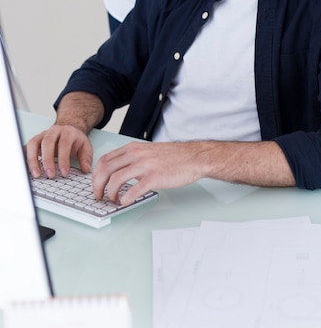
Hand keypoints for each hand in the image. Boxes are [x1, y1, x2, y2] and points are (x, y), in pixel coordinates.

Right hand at [25, 124, 92, 178]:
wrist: (68, 131)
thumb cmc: (75, 140)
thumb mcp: (85, 147)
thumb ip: (86, 158)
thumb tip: (85, 169)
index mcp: (67, 131)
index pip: (64, 144)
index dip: (63, 159)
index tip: (64, 172)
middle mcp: (54, 131)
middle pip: (47, 142)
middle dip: (48, 160)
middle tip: (51, 174)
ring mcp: (42, 135)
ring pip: (33, 143)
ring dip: (33, 159)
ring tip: (36, 174)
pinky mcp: (35, 140)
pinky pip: (27, 147)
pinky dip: (26, 157)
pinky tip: (27, 168)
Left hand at [92, 140, 294, 204]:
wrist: (194, 157)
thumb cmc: (173, 157)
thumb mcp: (148, 151)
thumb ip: (133, 158)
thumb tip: (117, 172)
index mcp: (133, 148)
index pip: (105, 160)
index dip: (96, 175)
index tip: (96, 185)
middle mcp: (136, 154)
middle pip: (105, 170)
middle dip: (97, 185)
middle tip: (98, 196)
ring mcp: (145, 165)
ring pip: (116, 180)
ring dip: (109, 193)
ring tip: (112, 200)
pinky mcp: (155, 177)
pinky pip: (133, 190)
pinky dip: (125, 198)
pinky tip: (125, 202)